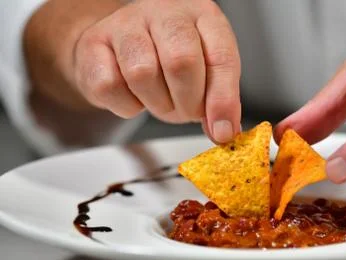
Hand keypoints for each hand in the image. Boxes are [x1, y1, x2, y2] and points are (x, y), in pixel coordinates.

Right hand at [69, 0, 240, 142]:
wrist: (120, 46)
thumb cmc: (168, 58)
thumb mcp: (205, 72)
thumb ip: (219, 98)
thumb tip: (223, 131)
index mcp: (202, 16)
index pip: (221, 56)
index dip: (223, 99)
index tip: (222, 130)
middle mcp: (164, 12)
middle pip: (181, 62)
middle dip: (188, 103)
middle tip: (187, 111)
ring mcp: (125, 24)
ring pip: (142, 73)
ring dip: (157, 104)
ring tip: (161, 101)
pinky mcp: (93, 44)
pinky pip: (110, 86)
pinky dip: (126, 105)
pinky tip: (134, 96)